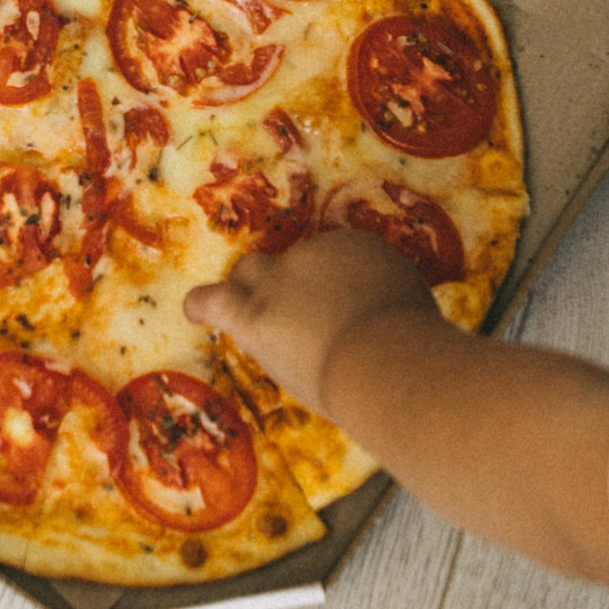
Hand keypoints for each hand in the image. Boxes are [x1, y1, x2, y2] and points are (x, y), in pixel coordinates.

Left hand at [184, 227, 439, 414]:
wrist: (382, 360)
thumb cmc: (413, 344)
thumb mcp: (414, 308)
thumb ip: (388, 303)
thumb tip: (387, 319)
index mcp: (355, 248)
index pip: (331, 258)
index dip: (332, 290)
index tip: (343, 314)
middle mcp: (312, 253)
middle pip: (289, 260)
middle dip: (293, 285)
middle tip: (304, 316)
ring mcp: (277, 280)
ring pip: (248, 271)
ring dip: (248, 289)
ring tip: (245, 308)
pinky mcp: (250, 314)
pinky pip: (211, 300)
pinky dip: (202, 305)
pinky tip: (195, 312)